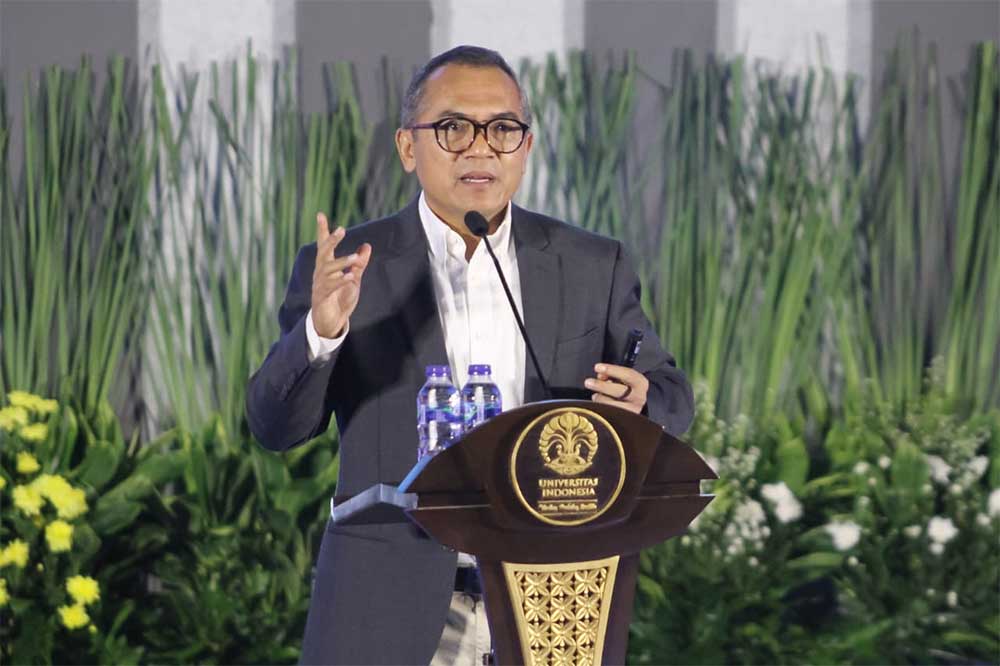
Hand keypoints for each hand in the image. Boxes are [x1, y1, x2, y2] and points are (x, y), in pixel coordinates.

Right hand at [311, 212, 371, 337]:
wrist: (331, 321)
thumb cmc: (339, 298)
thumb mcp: (353, 279)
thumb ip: (358, 264)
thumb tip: (366, 246)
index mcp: (326, 266)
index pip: (324, 245)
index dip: (322, 230)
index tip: (320, 214)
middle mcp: (320, 273)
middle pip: (323, 253)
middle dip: (331, 241)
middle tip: (342, 230)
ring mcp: (320, 284)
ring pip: (328, 269)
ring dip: (342, 262)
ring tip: (355, 258)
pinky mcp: (322, 297)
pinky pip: (330, 287)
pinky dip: (340, 281)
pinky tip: (349, 277)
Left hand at [584, 363, 647, 413]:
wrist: (631, 405)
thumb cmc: (623, 388)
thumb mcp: (620, 377)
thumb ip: (611, 374)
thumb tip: (600, 376)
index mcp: (640, 383)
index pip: (628, 375)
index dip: (612, 370)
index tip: (597, 367)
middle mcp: (639, 398)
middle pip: (619, 391)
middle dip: (602, 386)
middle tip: (588, 382)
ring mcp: (632, 411)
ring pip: (611, 405)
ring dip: (600, 399)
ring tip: (596, 396)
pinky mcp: (623, 420)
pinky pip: (608, 414)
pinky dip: (600, 408)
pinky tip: (597, 406)